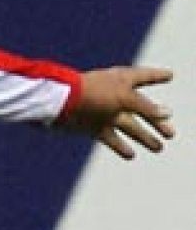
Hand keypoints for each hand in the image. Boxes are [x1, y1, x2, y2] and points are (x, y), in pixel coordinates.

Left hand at [54, 66, 175, 158]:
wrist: (58, 104)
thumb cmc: (92, 93)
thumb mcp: (123, 96)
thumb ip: (145, 106)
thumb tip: (167, 114)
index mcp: (121, 80)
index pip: (144, 76)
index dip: (156, 76)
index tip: (169, 75)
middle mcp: (114, 95)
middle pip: (141, 109)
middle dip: (156, 121)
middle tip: (171, 134)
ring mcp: (103, 111)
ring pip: (129, 125)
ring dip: (144, 137)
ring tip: (159, 147)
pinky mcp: (92, 126)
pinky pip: (110, 138)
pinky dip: (121, 146)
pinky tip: (131, 155)